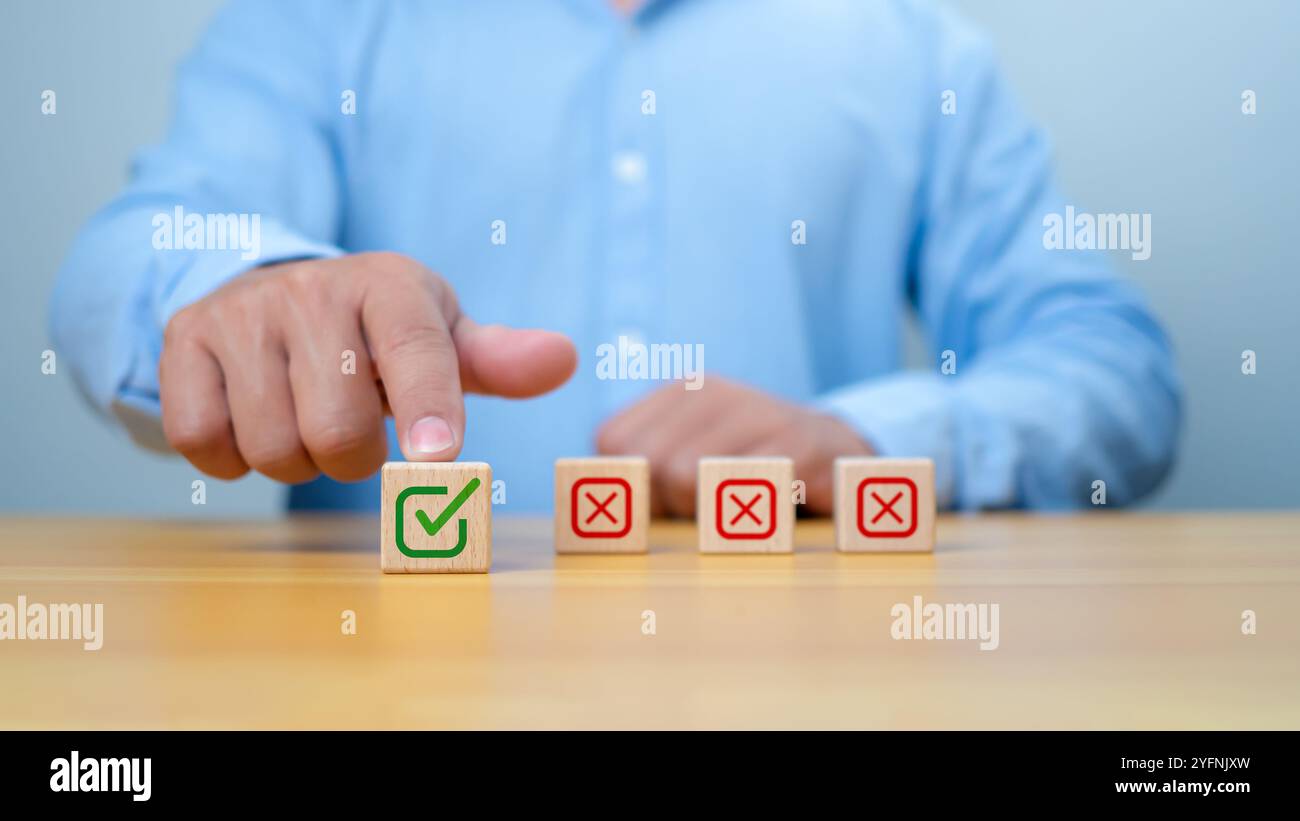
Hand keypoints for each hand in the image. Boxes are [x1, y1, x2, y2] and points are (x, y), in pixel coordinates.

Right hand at [160, 252, 576, 481]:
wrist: (272, 290)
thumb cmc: (376, 332)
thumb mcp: (441, 335)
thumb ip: (497, 360)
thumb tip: (562, 360)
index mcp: (389, 285)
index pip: (415, 351)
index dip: (428, 408)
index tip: (438, 458)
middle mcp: (311, 290)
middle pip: (336, 429)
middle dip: (353, 458)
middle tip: (355, 434)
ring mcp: (240, 313)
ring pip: (270, 445)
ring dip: (295, 460)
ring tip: (306, 421)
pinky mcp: (182, 341)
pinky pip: (201, 439)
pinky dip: (231, 457)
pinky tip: (254, 422)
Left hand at [595, 377, 872, 516]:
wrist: (840, 454)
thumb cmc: (748, 470)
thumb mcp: (691, 455)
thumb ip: (641, 472)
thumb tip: (592, 508)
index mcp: (680, 392)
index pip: (613, 442)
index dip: (629, 487)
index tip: (664, 504)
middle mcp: (716, 392)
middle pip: (647, 464)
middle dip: (668, 506)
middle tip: (707, 511)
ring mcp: (762, 411)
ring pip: (685, 478)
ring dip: (706, 516)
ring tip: (738, 510)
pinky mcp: (804, 444)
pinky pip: (745, 491)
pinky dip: (749, 516)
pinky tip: (769, 509)